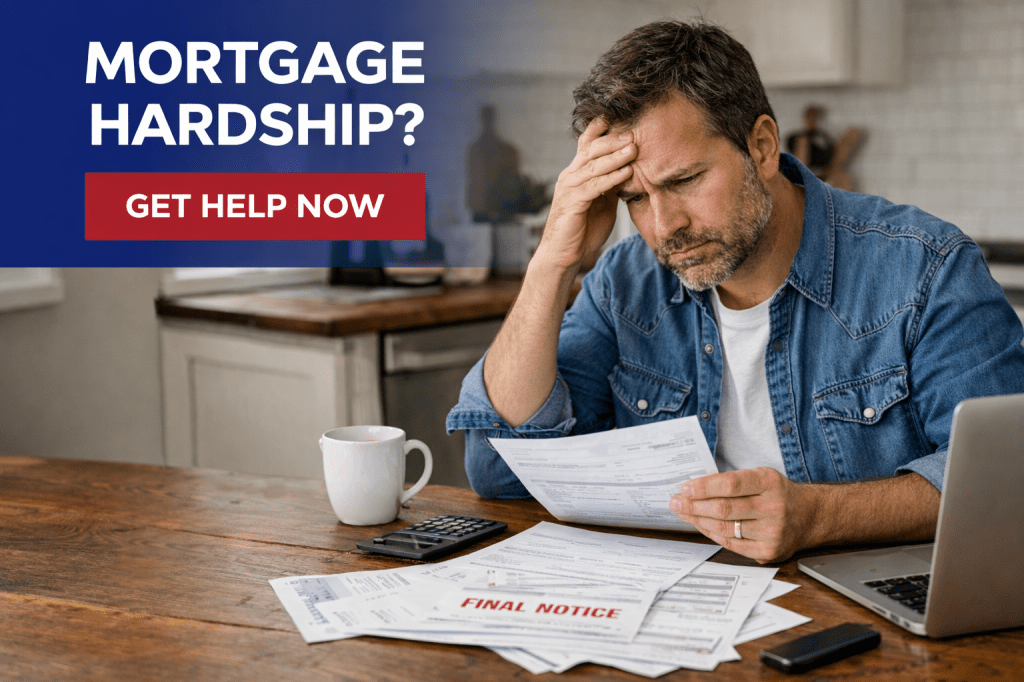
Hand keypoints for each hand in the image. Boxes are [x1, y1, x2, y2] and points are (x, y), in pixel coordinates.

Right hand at [534, 118, 635, 270]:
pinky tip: (626, 172)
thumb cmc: (583, 230)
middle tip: (632, 133)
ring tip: (633, 148)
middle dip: (612, 140)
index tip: (614, 116)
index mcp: (576, 174)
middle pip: (590, 150)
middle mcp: (570, 177)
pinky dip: (611, 178)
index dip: (598, 130)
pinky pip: (593, 186)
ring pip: (592, 166)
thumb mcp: (601, 202)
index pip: (585, 145)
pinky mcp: (572, 203)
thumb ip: (610, 185)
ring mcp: (569, 189)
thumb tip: (630, 171)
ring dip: (615, 156)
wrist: (563, 255)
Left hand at [669, 468, 819, 562]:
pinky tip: (701, 525)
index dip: (704, 487)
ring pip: (725, 528)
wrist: (810, 516)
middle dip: (694, 505)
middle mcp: (773, 507)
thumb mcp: (762, 477)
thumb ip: (734, 481)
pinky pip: (731, 544)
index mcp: (770, 482)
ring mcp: (772, 532)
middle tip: (675, 502)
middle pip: (724, 508)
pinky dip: (712, 534)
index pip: (731, 484)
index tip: (685, 488)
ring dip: (698, 520)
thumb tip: (694, 487)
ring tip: (683, 513)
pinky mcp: (769, 551)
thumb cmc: (778, 494)